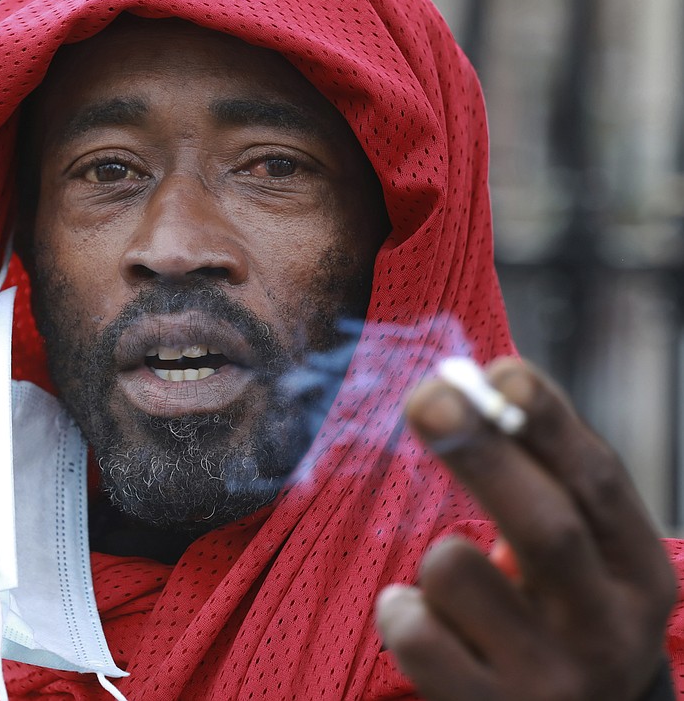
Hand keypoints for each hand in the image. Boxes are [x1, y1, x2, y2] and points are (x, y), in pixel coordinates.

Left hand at [376, 357, 677, 700]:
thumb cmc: (557, 617)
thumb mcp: (582, 558)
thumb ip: (544, 478)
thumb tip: (476, 381)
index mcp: (640, 575)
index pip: (600, 484)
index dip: (548, 423)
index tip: (499, 370)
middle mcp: (610, 632)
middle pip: (546, 527)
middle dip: (482, 453)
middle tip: (429, 399)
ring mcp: (553, 682)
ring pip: (457, 573)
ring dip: (436, 556)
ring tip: (452, 585)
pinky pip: (415, 633)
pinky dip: (400, 610)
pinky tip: (421, 622)